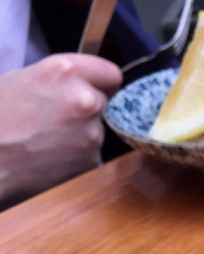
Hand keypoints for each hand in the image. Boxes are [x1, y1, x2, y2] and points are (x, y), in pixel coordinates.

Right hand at [0, 54, 122, 203]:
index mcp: (66, 72)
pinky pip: (91, 155)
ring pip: (97, 130)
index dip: (100, 83)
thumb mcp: (22, 78)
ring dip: (81, 134)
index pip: (111, 74)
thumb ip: (60, 79)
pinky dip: (77, 157)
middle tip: (57, 118)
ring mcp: (92, 134)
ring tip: (48, 139)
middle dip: (87, 109)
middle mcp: (85, 100)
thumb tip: (82, 83)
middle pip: (104, 103)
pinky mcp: (91, 161)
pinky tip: (51, 157)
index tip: (94, 89)